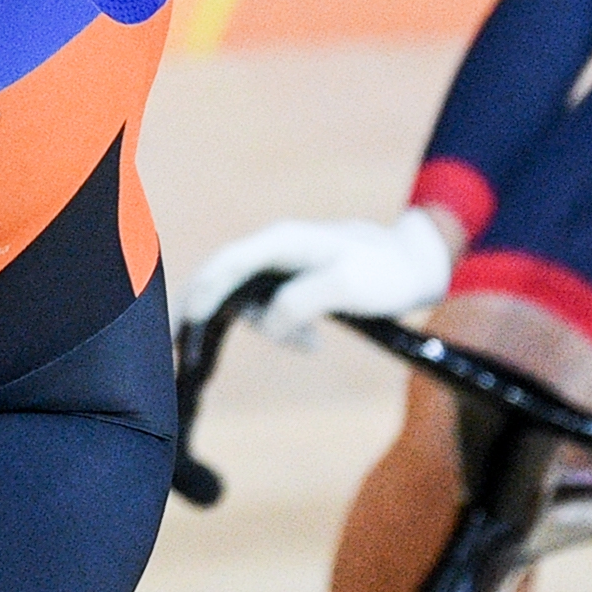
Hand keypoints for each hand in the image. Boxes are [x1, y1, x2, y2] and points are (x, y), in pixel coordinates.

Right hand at [180, 210, 454, 347]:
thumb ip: (302, 300)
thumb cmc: (384, 271)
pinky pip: (266, 306)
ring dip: (257, 327)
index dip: (203, 293)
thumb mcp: (347, 286)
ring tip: (297, 346)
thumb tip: (269, 321)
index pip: (228, 264)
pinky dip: (277, 328)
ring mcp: (280, 264)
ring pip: (242, 297)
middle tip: (177, 349)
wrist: (414, 263)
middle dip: (197, 311)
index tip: (187, 325)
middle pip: (219, 278)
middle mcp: (274, 248)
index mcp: (283, 241)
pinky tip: (311, 343)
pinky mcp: (290, 280)